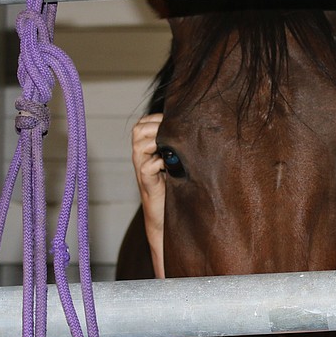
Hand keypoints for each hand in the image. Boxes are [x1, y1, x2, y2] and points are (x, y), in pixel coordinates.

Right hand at [131, 113, 165, 261]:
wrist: (167, 217)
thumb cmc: (176, 187)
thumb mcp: (177, 162)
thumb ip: (179, 146)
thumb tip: (197, 126)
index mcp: (147, 148)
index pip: (144, 123)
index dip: (157, 119)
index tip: (174, 121)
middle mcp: (141, 157)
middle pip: (138, 130)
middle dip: (154, 126)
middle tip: (171, 133)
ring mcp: (142, 170)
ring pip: (139, 145)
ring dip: (155, 142)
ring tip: (170, 147)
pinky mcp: (147, 184)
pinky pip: (147, 167)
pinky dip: (158, 163)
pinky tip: (169, 165)